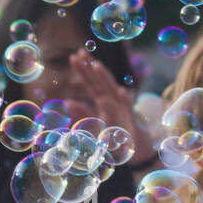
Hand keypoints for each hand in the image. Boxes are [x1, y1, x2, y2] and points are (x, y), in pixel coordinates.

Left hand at [72, 50, 153, 166]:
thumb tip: (67, 101)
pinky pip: (127, 109)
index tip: (74, 56)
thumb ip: (83, 112)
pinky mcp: (130, 120)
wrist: (135, 149)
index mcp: (103, 101)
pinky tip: (120, 92)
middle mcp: (112, 101)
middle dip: (90, 67)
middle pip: (100, 81)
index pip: (91, 83)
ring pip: (112, 90)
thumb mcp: (94, 123)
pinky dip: (125, 99)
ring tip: (96, 66)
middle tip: (80, 52)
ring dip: (105, 78)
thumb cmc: (114, 135)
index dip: (83, 70)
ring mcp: (122, 108)